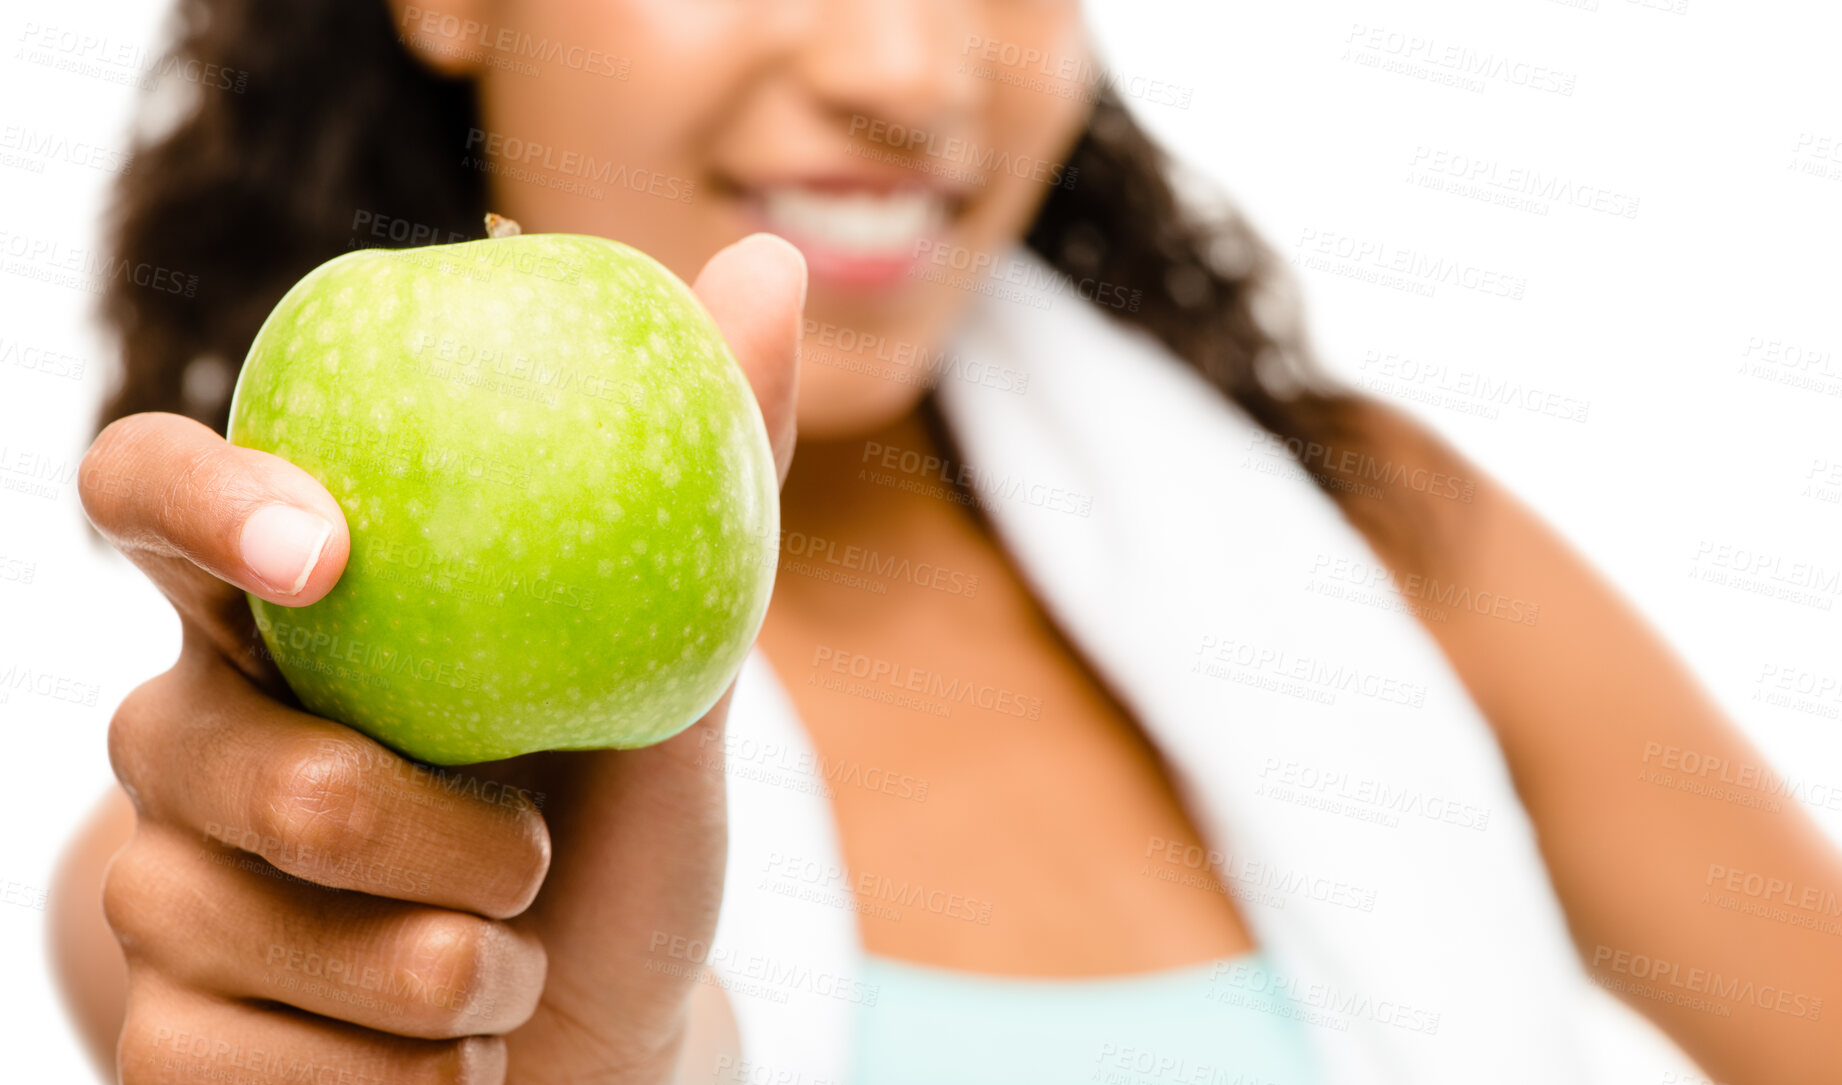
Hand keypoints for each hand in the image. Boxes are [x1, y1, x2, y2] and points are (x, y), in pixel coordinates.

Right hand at [80, 235, 805, 1084]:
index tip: (325, 543)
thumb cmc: (627, 840)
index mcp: (295, 620)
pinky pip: (226, 1055)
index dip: (200, 495)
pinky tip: (449, 1070)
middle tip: (525, 864)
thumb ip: (708, 481)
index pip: (153, 494)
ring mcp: (160, 885)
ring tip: (510, 967)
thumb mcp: (684, 675)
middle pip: (197, 741)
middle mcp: (193, 732)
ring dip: (429, 969)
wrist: (613, 1037)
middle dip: (406, 826)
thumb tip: (764, 260)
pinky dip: (390, 1081)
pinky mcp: (164, 1034)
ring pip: (216, 913)